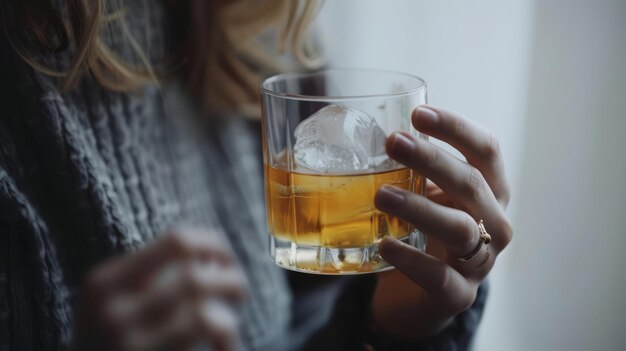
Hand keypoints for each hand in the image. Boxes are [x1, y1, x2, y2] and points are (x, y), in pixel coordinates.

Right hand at [74, 228, 245, 350]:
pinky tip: (224, 348)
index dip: (213, 245)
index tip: (224, 260)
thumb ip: (149, 278)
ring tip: (227, 330)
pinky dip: (225, 339)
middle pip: (194, 278)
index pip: (177, 241)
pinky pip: (203, 339)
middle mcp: (111, 312)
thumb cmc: (110, 344)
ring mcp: (128, 346)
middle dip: (230, 282)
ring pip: (202, 314)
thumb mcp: (111, 305)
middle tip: (238, 294)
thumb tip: (213, 256)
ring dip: (228, 320)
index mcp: (103, 283)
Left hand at [372, 105, 512, 338]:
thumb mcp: (424, 194)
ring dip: (420, 206)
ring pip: (460, 228)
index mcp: (490, 190)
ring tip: (381, 194)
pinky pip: (440, 277)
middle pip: (471, 184)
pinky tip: (385, 245)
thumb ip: (410, 168)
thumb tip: (359, 128)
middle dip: (432, 159)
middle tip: (392, 142)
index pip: (486, 149)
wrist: (419, 297)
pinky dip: (412, 260)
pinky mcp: (458, 295)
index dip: (456, 128)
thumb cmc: (423, 232)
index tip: (418, 113)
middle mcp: (494, 223)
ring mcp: (482, 262)